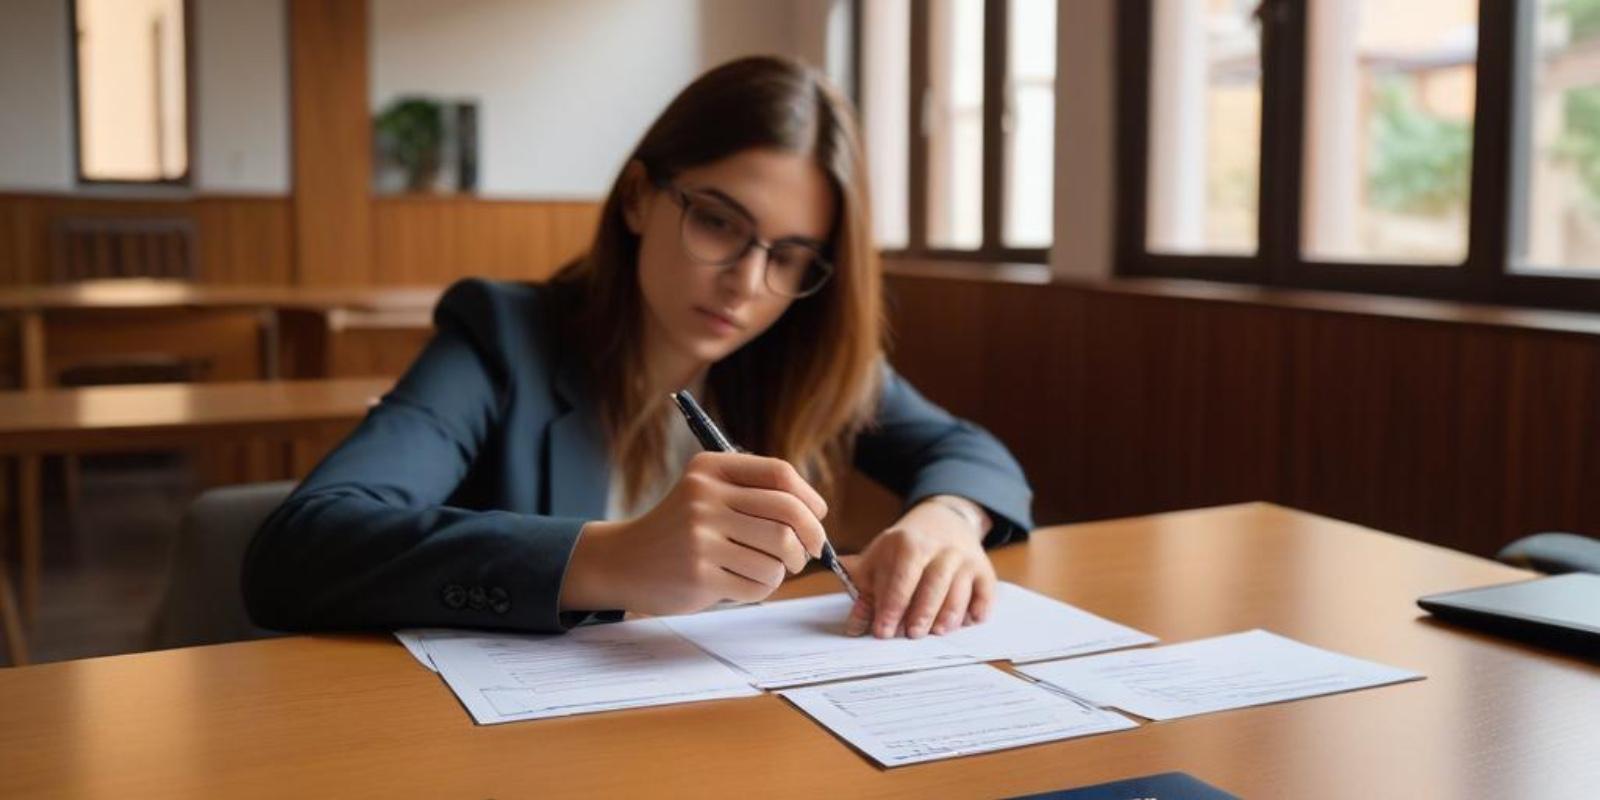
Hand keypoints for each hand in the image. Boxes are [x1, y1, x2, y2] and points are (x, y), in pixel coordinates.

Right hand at [560, 452, 826, 615]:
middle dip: (810, 538)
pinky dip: (764, 588)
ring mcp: (700, 536)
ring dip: (785, 568)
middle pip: (787, 514)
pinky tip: (745, 583)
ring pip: (779, 554)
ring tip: (769, 569)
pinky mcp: (699, 574)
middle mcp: (704, 497)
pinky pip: (759, 583)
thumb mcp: (705, 492)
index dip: (808, 497)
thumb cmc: (680, 528)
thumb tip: (815, 513)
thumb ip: (752, 492)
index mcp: (710, 469)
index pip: (779, 473)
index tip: (817, 516)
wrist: (624, 562)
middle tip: (807, 553)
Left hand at [844, 496, 995, 638]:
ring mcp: (965, 558)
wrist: (942, 520)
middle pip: (933, 584)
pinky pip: (985, 592)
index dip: (891, 606)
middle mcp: (940, 548)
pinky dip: (979, 608)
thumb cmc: (905, 548)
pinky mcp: (983, 570)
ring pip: (960, 590)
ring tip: (937, 632)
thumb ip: (865, 593)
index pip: (901, 578)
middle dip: (921, 612)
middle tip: (911, 634)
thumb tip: (853, 627)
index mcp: (909, 543)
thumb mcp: (879, 560)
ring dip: (949, 614)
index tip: (882, 631)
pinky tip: (969, 622)